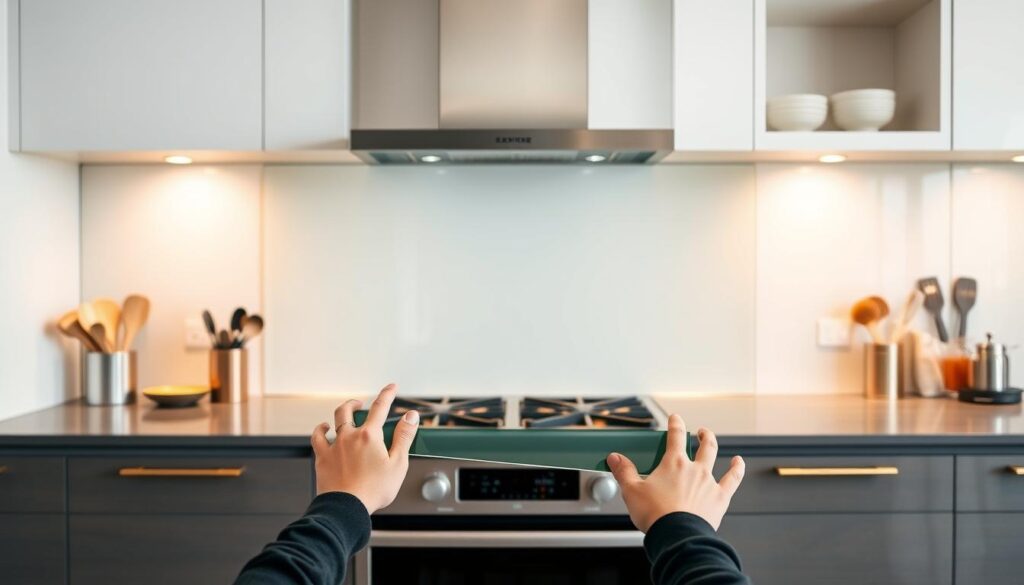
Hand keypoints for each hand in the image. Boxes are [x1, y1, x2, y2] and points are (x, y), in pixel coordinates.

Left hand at [310, 383, 419, 513]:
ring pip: (333, 420)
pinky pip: (318, 438)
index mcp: (370, 436)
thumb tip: (410, 416)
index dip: (387, 394)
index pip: (380, 407)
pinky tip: (323, 429)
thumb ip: (404, 437)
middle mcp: (349, 436)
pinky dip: (321, 430)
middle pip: (349, 410)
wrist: (346, 508)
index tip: (391, 387)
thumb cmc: (373, 490)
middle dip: (357, 403)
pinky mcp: (322, 458)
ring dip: (341, 413)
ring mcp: (334, 446)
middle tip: (362, 404)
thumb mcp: (398, 464)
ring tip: (346, 412)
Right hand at [607, 414, 744, 531]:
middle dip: (702, 435)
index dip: (675, 424)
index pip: (675, 436)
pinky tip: (739, 464)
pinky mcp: (719, 498)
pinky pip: (732, 479)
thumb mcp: (632, 491)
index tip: (675, 418)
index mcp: (673, 464)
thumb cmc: (656, 515)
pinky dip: (737, 470)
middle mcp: (694, 469)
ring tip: (713, 442)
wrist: (677, 536)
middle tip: (700, 431)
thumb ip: (624, 472)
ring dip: (715, 447)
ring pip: (716, 458)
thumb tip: (615, 458)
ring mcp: (709, 482)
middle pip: (703, 445)